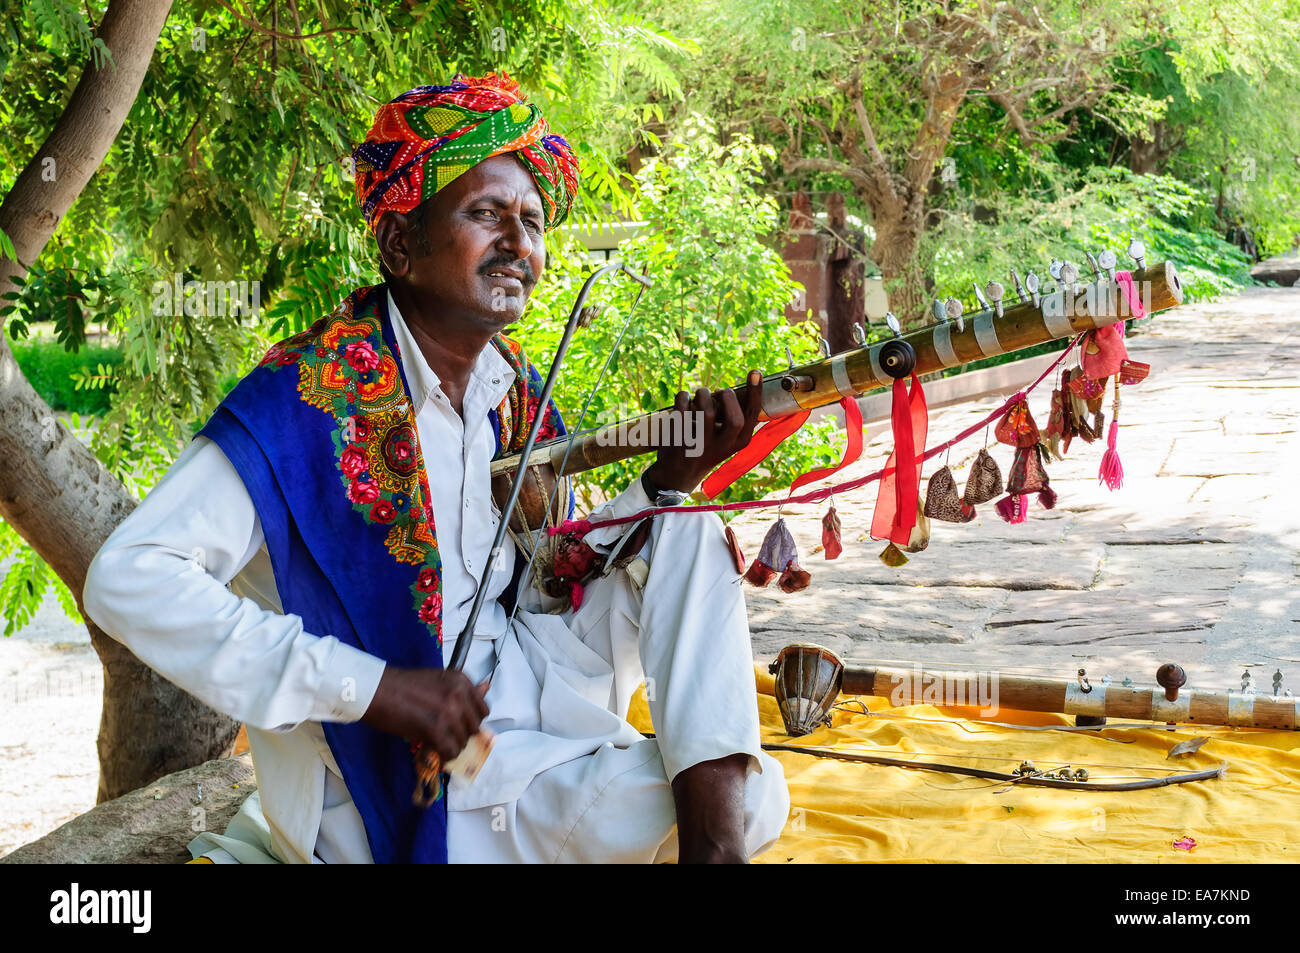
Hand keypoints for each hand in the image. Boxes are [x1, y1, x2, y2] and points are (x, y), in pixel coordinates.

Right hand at [361, 667, 488, 763]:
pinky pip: (450, 751)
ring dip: (451, 745)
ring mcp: (449, 711)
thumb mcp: (438, 680)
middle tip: (444, 735)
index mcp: (461, 680)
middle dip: (461, 734)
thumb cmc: (402, 686)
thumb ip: (462, 689)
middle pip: (474, 727)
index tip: (459, 724)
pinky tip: (433, 751)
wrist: (376, 690)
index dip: (470, 720)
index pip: (482, 709)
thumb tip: (487, 687)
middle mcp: (459, 694)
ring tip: (435, 742)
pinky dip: (444, 756)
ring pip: (463, 741)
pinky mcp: (435, 729)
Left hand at [645, 369, 762, 492]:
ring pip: (705, 405)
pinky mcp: (678, 435)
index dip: (755, 392)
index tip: (755, 371)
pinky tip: (684, 400)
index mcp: (738, 443)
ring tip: (699, 396)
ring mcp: (699, 442)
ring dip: (702, 393)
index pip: (752, 416)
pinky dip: (683, 395)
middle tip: (718, 392)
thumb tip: (733, 390)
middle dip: (727, 396)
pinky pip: (683, 402)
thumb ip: (734, 419)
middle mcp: (721, 446)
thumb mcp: (727, 440)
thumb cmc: (706, 448)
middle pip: (733, 416)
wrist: (678, 473)